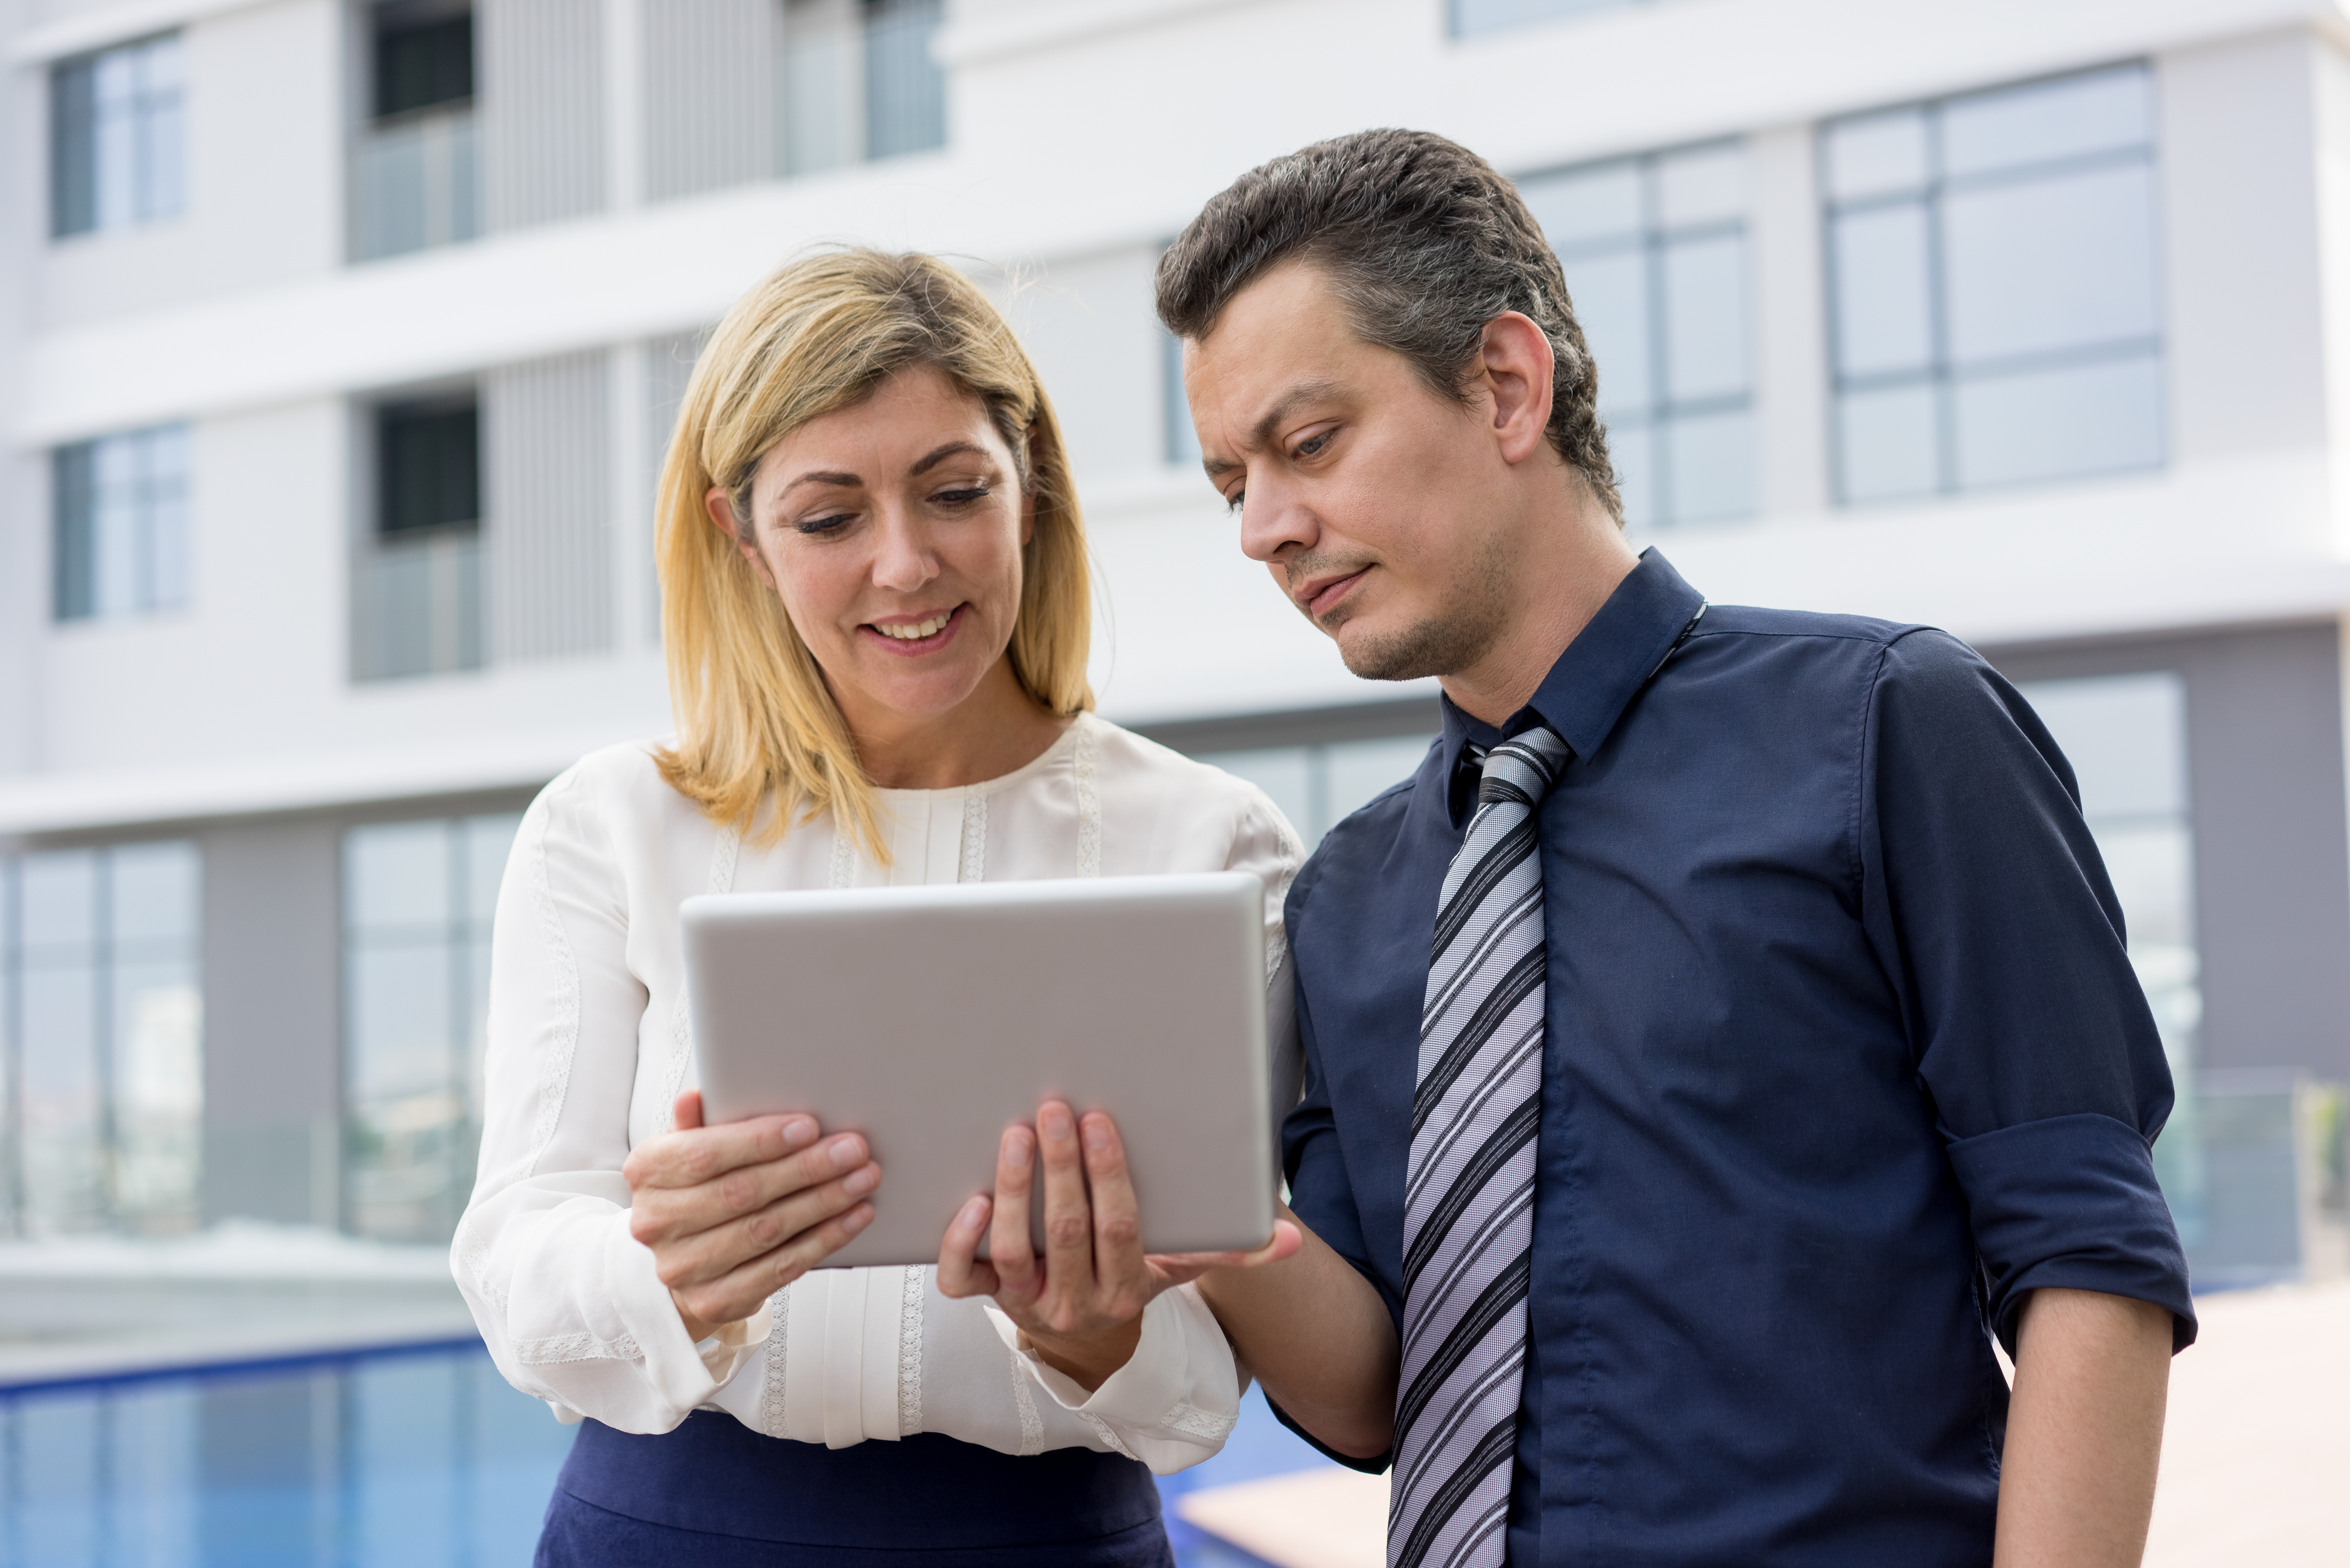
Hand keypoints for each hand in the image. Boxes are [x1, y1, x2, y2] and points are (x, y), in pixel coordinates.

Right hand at [623, 1089, 882, 1340]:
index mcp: (648, 1172)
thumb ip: (697, 1124)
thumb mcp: (687, 1147)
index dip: (761, 1141)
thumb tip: (697, 1097)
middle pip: (742, 1193)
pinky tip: (853, 1217)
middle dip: (806, 1169)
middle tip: (852, 1150)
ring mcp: (683, 1267)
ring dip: (823, 1203)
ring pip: (766, 1231)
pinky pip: (780, 1268)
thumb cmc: (695, 1189)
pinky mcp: (714, 1300)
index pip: (706, 1154)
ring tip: (861, 1179)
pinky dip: (824, 1240)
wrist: (681, 1258)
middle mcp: (657, 1222)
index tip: (809, 1127)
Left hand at [934, 1099, 1299, 1390]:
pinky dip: (961, 1243)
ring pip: (1015, 1250)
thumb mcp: (1177, 1266)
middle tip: (1053, 1109)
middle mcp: (1077, 1303)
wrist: (1082, 1337)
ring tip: (1013, 1134)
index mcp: (1127, 1288)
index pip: (1120, 1228)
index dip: (1108, 1175)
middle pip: (1068, 1232)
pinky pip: (964, 1279)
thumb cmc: (1129, 1271)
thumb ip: (1227, 1251)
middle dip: (1061, 1167)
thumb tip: (1291, 1240)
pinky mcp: (988, 1300)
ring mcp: (1028, 1303)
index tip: (1100, 1121)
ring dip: (1015, 1190)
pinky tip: (972, 1200)